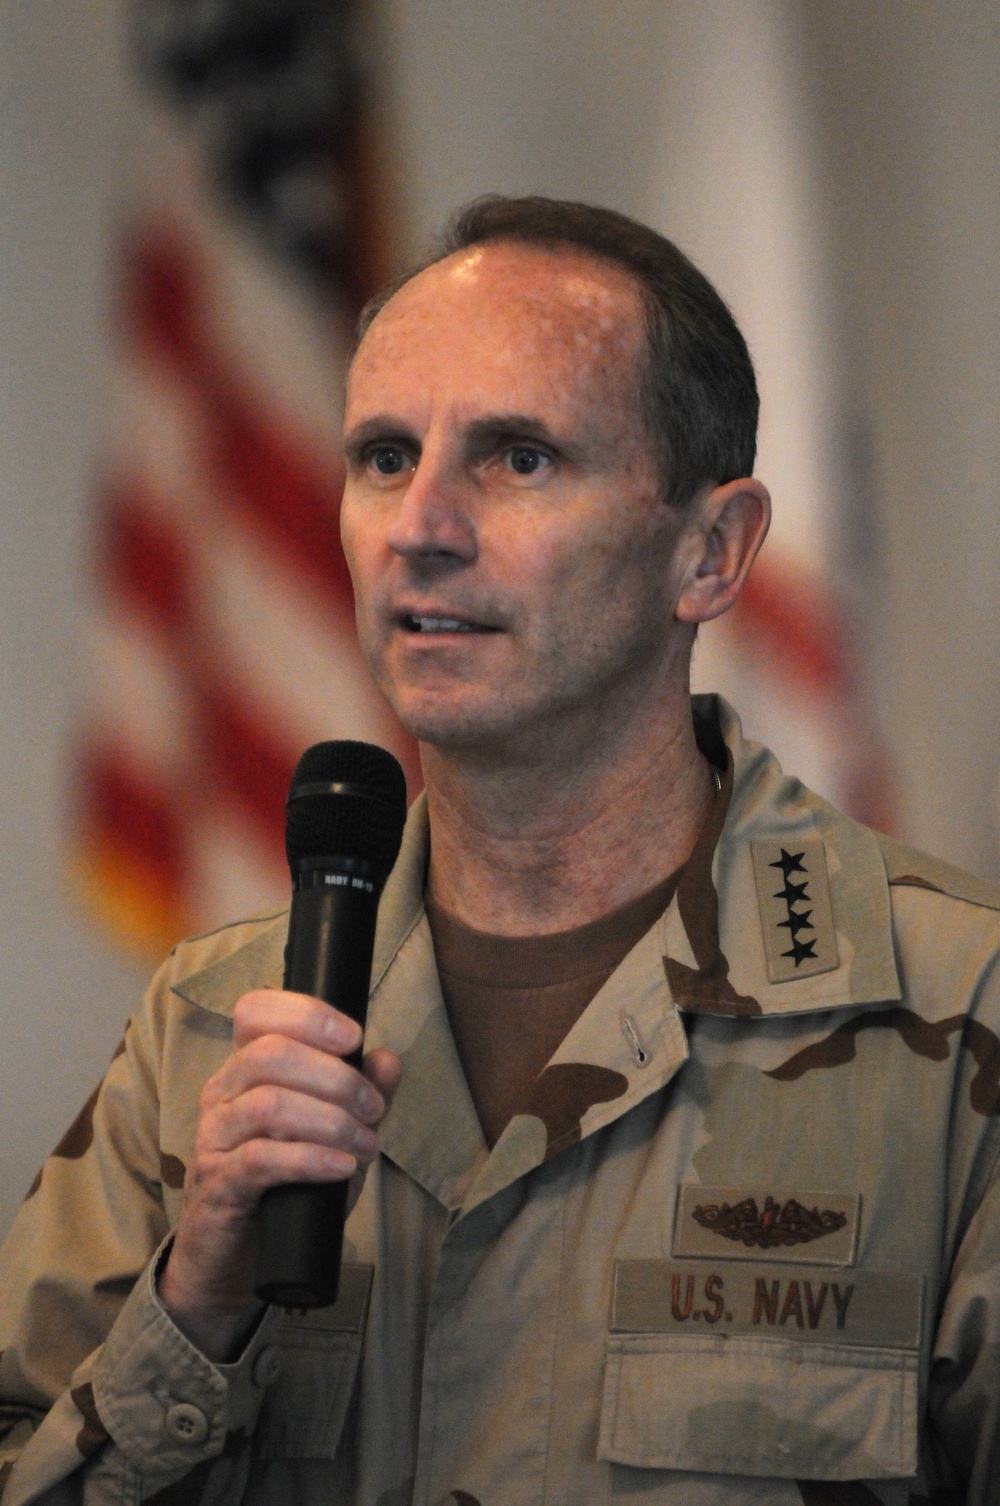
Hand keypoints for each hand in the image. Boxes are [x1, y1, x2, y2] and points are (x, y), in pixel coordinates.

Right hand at [157, 989, 400, 1360]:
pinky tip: (342, 1168)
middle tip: (374, 1108)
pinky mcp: (217, 1184)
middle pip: (270, 1054)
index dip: (306, 1012)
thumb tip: (387, 1059)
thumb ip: (362, 1095)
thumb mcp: (336, 1135)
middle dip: (336, 1076)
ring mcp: (214, 1138)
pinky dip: (310, 1159)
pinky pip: (260, 1159)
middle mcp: (223, 1093)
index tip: (354, 1036)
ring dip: (330, 1121)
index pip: (256, 1011)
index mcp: (246, 1068)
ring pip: (268, 1104)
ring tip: (366, 1144)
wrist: (239, 1260)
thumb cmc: (289, 1187)